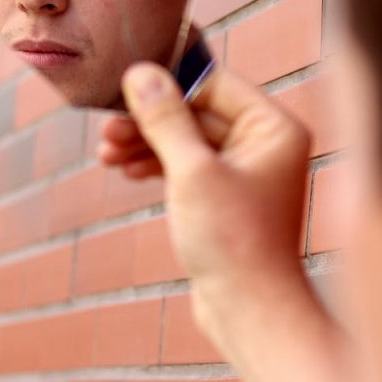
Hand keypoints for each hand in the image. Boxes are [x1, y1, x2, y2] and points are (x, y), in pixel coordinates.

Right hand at [99, 63, 311, 340]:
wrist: (248, 308)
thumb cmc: (233, 241)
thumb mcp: (191, 172)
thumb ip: (165, 119)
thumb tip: (142, 73)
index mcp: (275, 128)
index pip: (215, 85)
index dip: (169, 86)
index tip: (124, 89)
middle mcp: (268, 145)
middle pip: (199, 113)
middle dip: (151, 121)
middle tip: (107, 130)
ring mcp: (248, 172)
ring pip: (189, 142)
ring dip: (147, 144)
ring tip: (106, 154)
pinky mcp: (228, 198)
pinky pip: (189, 167)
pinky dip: (159, 166)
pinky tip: (126, 170)